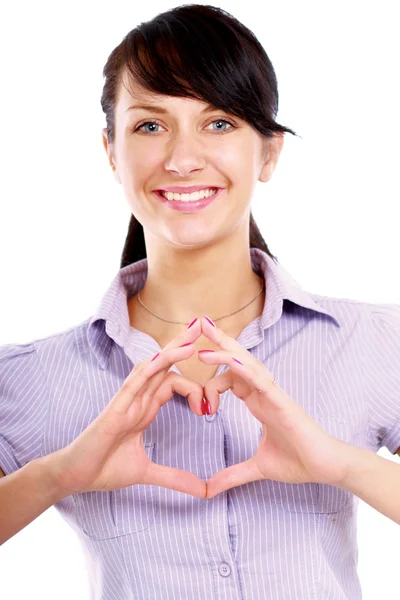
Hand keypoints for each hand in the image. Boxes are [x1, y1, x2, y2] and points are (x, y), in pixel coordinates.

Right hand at [49, 319, 207, 497]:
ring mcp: (127, 400)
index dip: (195, 387)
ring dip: (172, 350)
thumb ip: (175, 477)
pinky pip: (134, 381)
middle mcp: (138, 398)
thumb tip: (203, 491)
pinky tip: (164, 356)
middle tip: (204, 325)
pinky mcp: (116, 407)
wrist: (76, 477)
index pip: (172, 383)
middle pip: (164, 364)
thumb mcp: (147, 472)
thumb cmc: (105, 468)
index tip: (210, 408)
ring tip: (193, 335)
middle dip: (184, 344)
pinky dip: (150, 368)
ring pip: (152, 367)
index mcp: (145, 408)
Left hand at [199, 316, 351, 498]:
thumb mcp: (257, 468)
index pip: (230, 380)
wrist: (325, 468)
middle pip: (237, 360)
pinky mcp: (281, 401)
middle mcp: (264, 392)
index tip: (201, 408)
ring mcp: (273, 393)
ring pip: (246, 363)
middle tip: (198, 323)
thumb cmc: (298, 461)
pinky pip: (260, 380)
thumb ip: (232, 474)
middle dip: (218, 341)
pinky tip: (228, 361)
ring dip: (225, 349)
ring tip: (203, 338)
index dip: (212, 386)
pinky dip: (244, 369)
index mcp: (258, 401)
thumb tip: (210, 489)